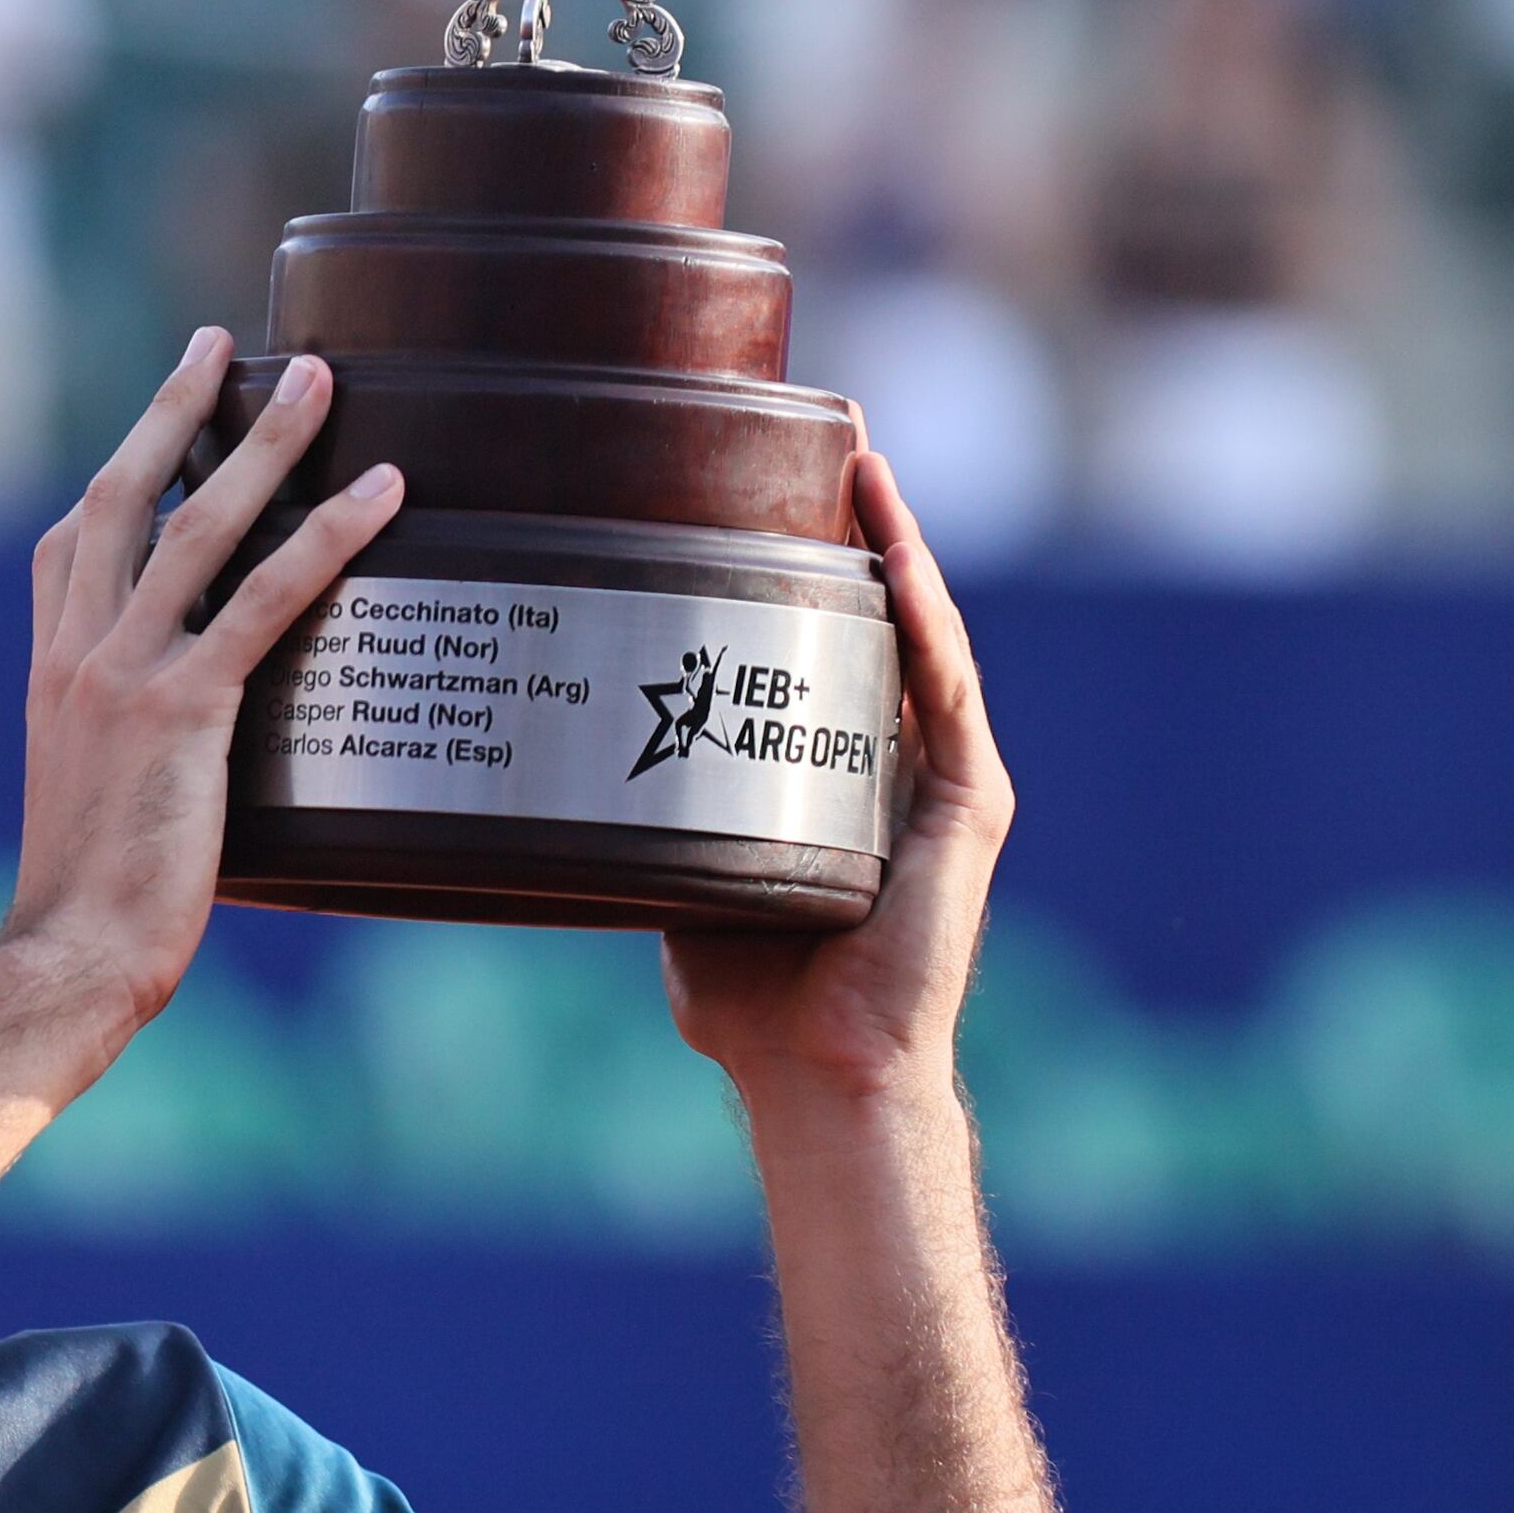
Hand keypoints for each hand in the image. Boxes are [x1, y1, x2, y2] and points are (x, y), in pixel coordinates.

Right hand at [0, 328, 400, 1066]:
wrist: (68, 952)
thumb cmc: (91, 904)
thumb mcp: (95, 799)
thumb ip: (130, 746)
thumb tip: (191, 739)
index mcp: (52, 674)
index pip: (71, 546)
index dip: (119, 475)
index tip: (159, 422)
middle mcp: (77, 654)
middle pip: (124, 496)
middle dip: (174, 410)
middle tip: (223, 343)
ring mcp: (123, 674)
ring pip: (198, 526)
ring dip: (261, 443)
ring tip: (318, 381)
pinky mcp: (183, 710)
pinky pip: (264, 601)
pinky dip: (328, 538)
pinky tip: (383, 495)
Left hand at [663, 450, 1011, 1106]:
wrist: (818, 1078)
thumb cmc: (750, 1001)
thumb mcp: (681, 876)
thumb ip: (644, 818)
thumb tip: (546, 773)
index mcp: (836, 773)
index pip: (825, 644)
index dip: (807, 563)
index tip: (763, 480)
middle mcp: (899, 762)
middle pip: (880, 619)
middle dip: (857, 528)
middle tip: (827, 433)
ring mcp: (942, 779)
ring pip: (919, 634)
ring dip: (895, 544)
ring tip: (863, 461)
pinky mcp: (967, 806)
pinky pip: (944, 690)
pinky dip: (922, 618)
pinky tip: (897, 555)